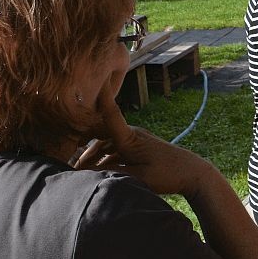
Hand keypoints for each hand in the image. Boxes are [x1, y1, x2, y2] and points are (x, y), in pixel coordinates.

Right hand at [71, 92, 211, 198]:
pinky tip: (94, 171)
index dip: (99, 98)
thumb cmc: (169, 175)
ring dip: (91, 156)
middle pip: (99, 134)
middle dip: (81, 142)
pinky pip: (114, 151)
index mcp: (130, 138)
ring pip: (105, 144)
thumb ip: (114, 174)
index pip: (109, 114)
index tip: (91, 80)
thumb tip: (90, 174)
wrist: (193, 173)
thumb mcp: (139, 178)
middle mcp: (131, 135)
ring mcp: (134, 141)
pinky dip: (102, 160)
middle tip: (63, 153)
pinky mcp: (137, 149)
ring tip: (76, 170)